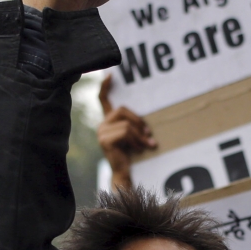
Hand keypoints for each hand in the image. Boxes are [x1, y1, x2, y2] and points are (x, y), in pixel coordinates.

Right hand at [97, 78, 155, 192]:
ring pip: (126, 124)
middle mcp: (102, 125)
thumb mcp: (134, 136)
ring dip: (140, 136)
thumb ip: (134, 125)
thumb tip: (146, 123)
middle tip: (148, 134)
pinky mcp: (105, 140)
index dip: (105, 87)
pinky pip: (126, 133)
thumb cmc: (133, 155)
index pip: (103, 100)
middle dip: (138, 121)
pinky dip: (136, 141)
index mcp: (108, 121)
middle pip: (121, 110)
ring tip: (147, 145)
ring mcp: (101, 132)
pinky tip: (139, 150)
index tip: (110, 75)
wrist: (126, 174)